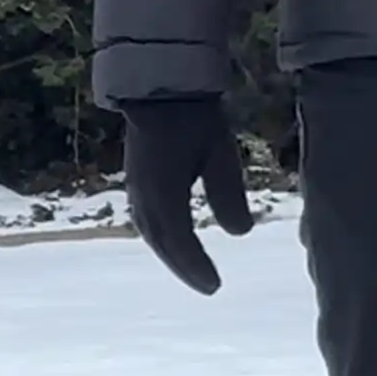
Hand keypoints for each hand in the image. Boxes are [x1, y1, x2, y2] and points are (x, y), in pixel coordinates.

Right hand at [121, 96, 252, 294]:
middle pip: (163, 243)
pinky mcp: (136, 180)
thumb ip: (229, 196)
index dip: (197, 268)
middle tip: (208, 286)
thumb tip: (240, 234)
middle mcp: (144, 198)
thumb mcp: (220, 155)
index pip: (181, 243)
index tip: (216, 287)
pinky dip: (162, 236)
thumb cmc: (195, 119)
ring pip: (152, 233)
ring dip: (171, 253)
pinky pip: (147, 219)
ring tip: (193, 269)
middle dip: (184, 267)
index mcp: (163, 196)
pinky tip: (174, 237)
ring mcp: (136, 189)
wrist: (161, 88)